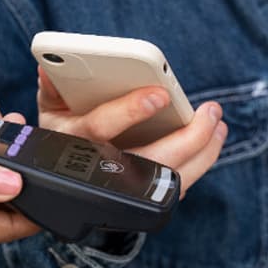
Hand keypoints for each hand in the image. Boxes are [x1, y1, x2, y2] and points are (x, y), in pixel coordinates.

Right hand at [36, 70, 226, 194]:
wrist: (59, 184)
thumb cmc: (62, 131)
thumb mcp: (50, 109)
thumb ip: (52, 85)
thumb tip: (48, 66)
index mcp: (73, 141)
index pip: (101, 126)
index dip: (129, 110)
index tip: (160, 94)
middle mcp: (97, 171)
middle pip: (151, 161)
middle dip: (188, 139)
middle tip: (212, 113)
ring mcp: (120, 190)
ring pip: (170, 181)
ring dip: (203, 154)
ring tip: (220, 126)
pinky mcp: (139, 201)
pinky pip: (175, 189)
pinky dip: (197, 166)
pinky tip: (212, 142)